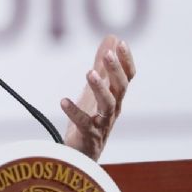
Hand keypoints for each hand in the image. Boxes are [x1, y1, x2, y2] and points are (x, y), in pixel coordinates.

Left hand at [60, 35, 135, 159]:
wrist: (83, 154)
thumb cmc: (92, 119)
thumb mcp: (97, 88)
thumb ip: (103, 65)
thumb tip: (111, 37)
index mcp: (116, 97)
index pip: (128, 77)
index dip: (126, 61)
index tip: (120, 42)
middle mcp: (113, 110)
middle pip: (120, 88)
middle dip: (115, 70)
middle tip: (107, 54)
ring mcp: (102, 123)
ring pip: (107, 105)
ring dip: (99, 88)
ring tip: (89, 73)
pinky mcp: (88, 136)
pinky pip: (83, 123)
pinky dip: (74, 111)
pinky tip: (63, 100)